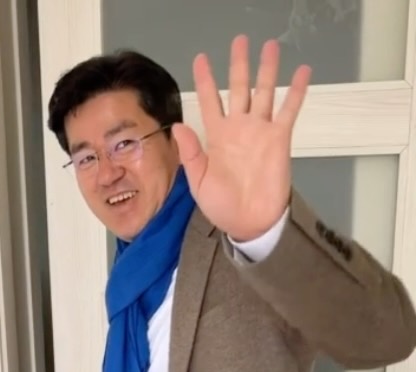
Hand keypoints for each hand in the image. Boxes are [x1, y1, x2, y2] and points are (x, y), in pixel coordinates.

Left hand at [172, 36, 310, 241]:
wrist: (250, 222)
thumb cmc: (222, 206)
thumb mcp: (198, 182)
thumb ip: (190, 153)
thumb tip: (178, 125)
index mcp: (216, 137)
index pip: (210, 101)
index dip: (205, 80)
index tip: (201, 59)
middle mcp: (239, 128)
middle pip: (239, 88)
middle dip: (239, 64)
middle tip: (240, 40)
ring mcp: (260, 131)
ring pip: (264, 92)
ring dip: (267, 69)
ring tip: (270, 46)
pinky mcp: (279, 139)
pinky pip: (289, 110)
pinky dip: (296, 91)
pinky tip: (303, 71)